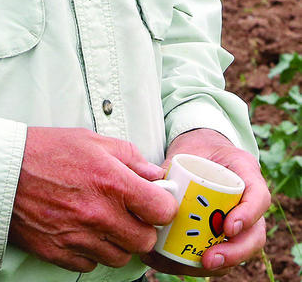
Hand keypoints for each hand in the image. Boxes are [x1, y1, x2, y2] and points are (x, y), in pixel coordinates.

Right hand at [9, 127, 178, 271]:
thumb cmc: (43, 150)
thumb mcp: (88, 139)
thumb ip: (127, 155)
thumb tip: (153, 174)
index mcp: (111, 181)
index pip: (161, 210)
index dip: (162, 206)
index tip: (155, 201)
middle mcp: (99, 214)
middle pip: (144, 241)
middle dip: (141, 227)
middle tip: (127, 212)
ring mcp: (79, 238)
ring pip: (120, 257)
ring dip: (117, 242)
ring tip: (100, 220)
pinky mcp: (60, 254)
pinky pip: (91, 264)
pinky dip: (90, 252)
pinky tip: (79, 230)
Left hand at [142, 129, 270, 276]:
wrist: (200, 154)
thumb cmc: (195, 151)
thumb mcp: (188, 149)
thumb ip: (172, 165)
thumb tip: (155, 186)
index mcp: (245, 172)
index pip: (258, 196)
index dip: (248, 215)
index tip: (227, 228)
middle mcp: (249, 200)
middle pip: (256, 233)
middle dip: (236, 252)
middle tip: (210, 258)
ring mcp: (242, 218)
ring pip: (243, 248)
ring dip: (222, 263)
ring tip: (197, 265)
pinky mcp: (227, 232)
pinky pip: (225, 251)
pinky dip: (208, 263)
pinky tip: (183, 264)